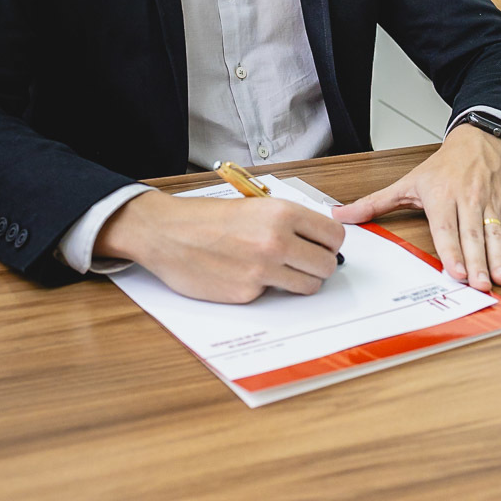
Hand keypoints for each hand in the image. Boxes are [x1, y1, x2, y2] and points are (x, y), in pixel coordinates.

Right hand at [96, 190, 345, 303]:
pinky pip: (273, 295)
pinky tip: (245, 274)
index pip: (333, 236)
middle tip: (302, 262)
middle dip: (318, 265)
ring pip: (308, 286)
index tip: (321, 246)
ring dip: (299, 281)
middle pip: (326, 265)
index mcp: (281, 213)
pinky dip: (265, 289)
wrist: (167, 233)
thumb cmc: (206, 217)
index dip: (329, 243)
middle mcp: (276, 241)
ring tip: (279, 270)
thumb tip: (318, 241)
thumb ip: (287, 222)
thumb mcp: (253, 205)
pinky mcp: (247, 293)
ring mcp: (262, 270)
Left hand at [331, 125, 500, 290]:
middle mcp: (467, 198)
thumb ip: (375, 203)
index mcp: (441, 195)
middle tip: (480, 284)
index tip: (455, 271)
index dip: (451, 249)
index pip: (446, 227)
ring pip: (495, 233)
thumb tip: (342, 215)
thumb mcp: (406, 182)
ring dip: (500, 257)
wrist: (477, 141)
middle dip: (477, 261)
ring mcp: (489, 202)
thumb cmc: (442, 167)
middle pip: (472, 234)